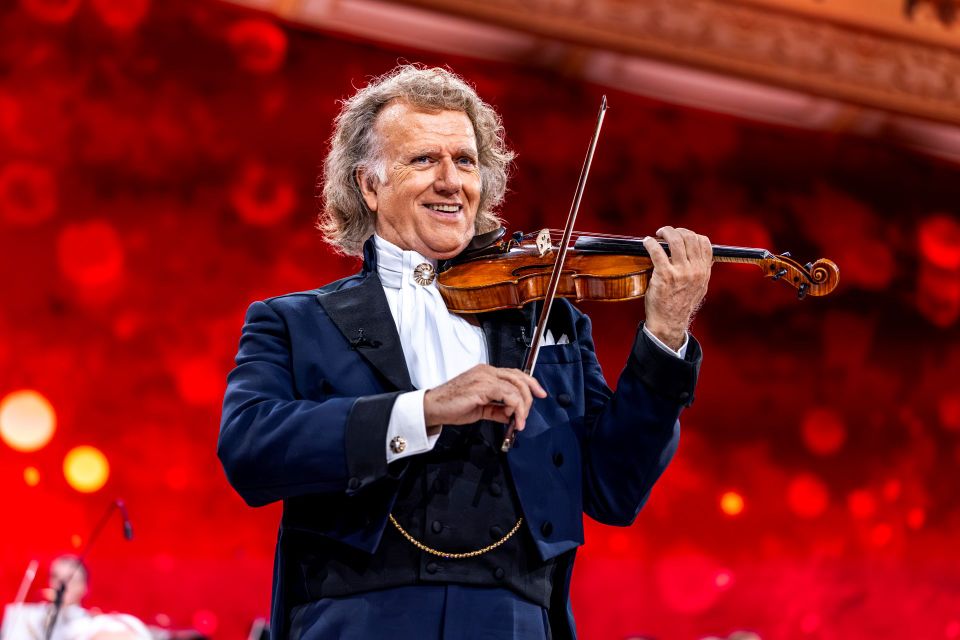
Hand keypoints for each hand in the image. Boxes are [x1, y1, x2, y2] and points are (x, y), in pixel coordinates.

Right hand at [423, 364, 546, 429]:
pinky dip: (514, 408)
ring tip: (519, 422)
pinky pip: (507, 395)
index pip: (514, 374)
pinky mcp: (482, 387)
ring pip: (515, 387)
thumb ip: (497, 410)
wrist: (433, 408)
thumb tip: (512, 415)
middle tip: (526, 415)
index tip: (540, 394)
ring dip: (522, 407)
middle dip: (529, 396)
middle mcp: (486, 371)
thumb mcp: (480, 409)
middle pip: (518, 378)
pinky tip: (512, 418)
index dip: (530, 383)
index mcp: (486, 373)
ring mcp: (484, 377)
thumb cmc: (452, 406)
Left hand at [642, 226, 712, 349]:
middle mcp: (695, 270)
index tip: (682, 235)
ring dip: (665, 232)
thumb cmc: (681, 304)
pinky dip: (650, 243)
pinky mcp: (665, 275)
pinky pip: (657, 251)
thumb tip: (706, 259)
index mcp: (704, 271)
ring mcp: (681, 272)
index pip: (704, 243)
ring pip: (676, 240)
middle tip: (666, 233)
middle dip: (677, 231)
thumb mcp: (700, 288)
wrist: (669, 322)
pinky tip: (647, 242)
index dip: (692, 234)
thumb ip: (702, 272)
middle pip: (690, 237)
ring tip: (658, 234)